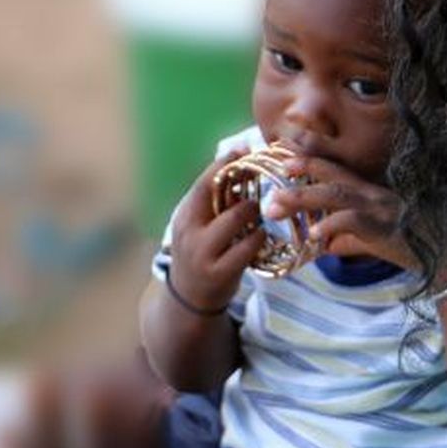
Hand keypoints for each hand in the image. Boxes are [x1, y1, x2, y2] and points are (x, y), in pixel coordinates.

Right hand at [165, 150, 265, 314]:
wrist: (189, 297)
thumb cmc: (200, 252)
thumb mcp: (198, 226)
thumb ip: (214, 202)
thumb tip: (238, 164)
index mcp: (184, 215)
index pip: (203, 183)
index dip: (223, 164)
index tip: (244, 149)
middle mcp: (189, 233)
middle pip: (220, 199)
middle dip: (245, 192)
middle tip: (261, 190)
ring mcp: (203, 254)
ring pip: (236, 221)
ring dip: (254, 214)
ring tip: (261, 213)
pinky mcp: (220, 273)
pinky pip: (247, 248)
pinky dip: (258, 238)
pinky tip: (261, 236)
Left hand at [264, 156, 417, 271]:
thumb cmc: (410, 243)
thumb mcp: (370, 238)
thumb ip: (344, 238)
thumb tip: (321, 244)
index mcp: (367, 191)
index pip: (335, 166)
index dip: (310, 154)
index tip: (283, 147)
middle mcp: (371, 193)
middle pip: (331, 173)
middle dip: (301, 166)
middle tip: (274, 165)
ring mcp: (378, 207)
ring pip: (336, 194)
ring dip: (304, 196)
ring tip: (277, 203)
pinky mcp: (384, 227)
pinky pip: (353, 222)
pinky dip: (331, 225)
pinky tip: (313, 236)